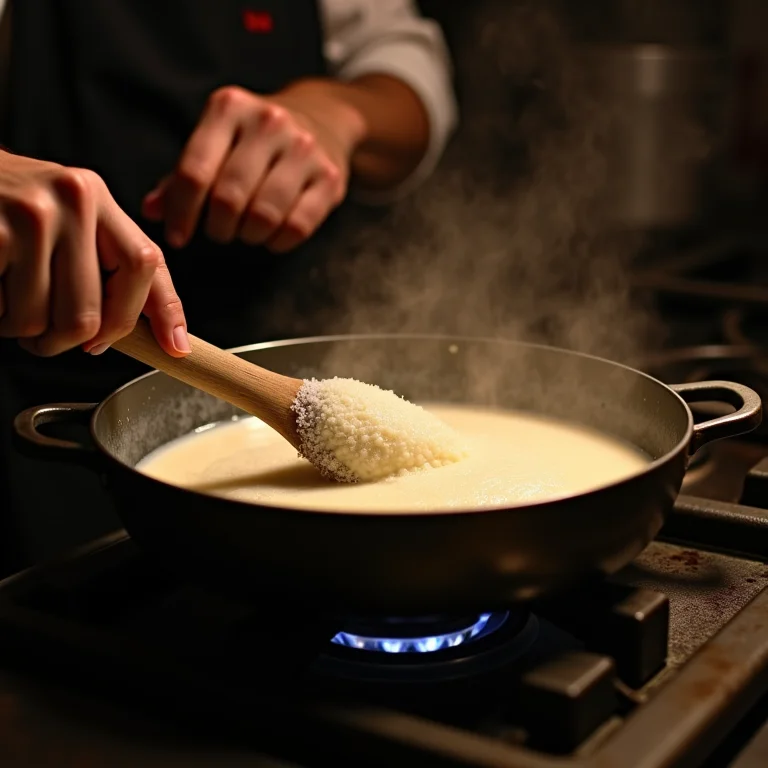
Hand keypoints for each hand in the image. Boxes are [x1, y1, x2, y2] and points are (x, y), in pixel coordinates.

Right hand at [0, 151, 188, 356]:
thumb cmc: (4, 209)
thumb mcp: (65, 219)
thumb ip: (104, 261)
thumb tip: (158, 330)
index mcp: (96, 197)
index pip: (147, 263)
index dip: (163, 312)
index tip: (174, 347)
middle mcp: (70, 200)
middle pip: (93, 314)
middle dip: (67, 342)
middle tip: (46, 335)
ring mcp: (29, 216)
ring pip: (45, 322)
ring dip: (24, 331)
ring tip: (10, 302)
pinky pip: (6, 313)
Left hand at [142, 84, 365, 252]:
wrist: (323, 118)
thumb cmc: (255, 138)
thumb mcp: (216, 141)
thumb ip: (181, 176)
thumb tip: (153, 211)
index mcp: (229, 108)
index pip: (194, 172)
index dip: (181, 213)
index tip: (178, 237)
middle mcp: (269, 122)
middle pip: (228, 198)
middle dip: (217, 227)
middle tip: (218, 231)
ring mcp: (304, 149)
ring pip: (264, 216)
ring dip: (248, 236)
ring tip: (245, 231)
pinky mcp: (330, 178)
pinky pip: (297, 227)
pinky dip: (277, 243)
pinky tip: (271, 235)